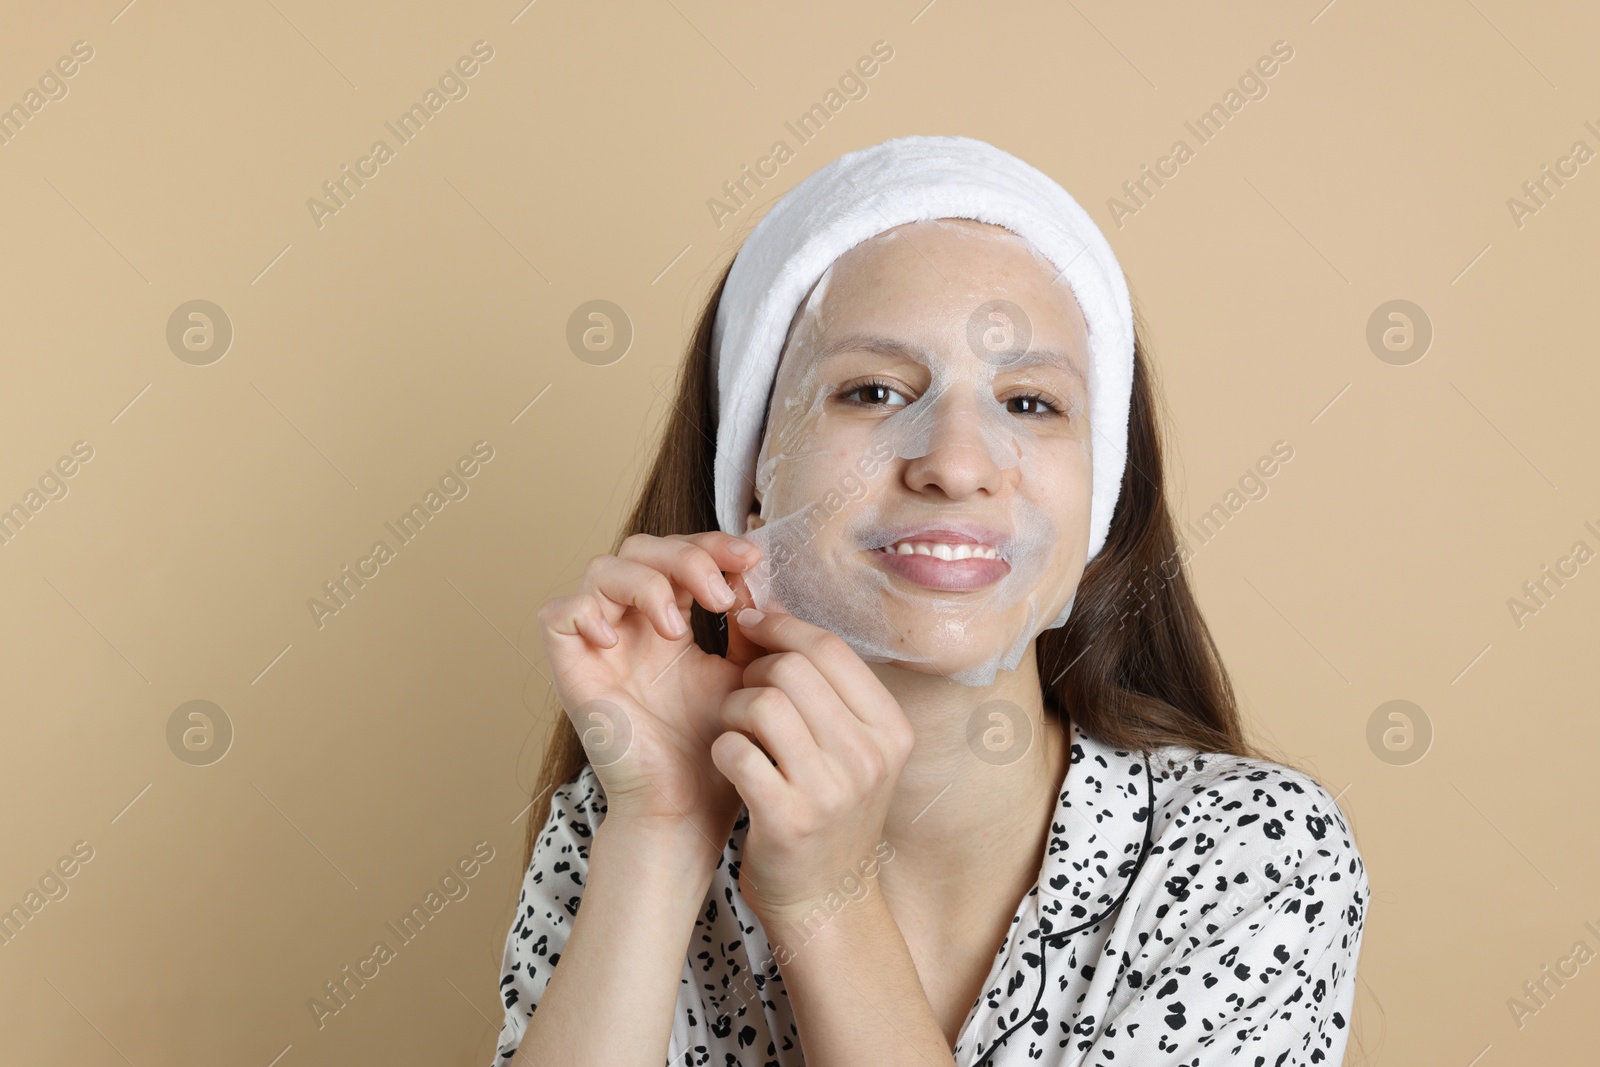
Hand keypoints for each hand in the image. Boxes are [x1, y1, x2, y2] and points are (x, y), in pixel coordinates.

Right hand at [537, 532, 769, 853]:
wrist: (688, 807)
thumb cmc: (715, 750)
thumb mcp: (745, 674)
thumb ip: (751, 625)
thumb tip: (759, 577)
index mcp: (670, 621)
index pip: (680, 553)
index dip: (713, 544)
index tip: (752, 560)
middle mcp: (630, 627)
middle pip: (640, 548)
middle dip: (685, 556)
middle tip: (721, 593)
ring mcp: (598, 647)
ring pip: (601, 569)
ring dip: (647, 584)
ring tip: (681, 630)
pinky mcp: (571, 672)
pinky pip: (557, 615)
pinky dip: (588, 612)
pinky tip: (623, 641)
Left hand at [709, 608, 916, 931]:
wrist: (827, 902)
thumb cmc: (831, 812)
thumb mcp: (854, 750)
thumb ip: (825, 689)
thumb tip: (770, 609)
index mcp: (891, 729)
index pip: (830, 648)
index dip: (782, 626)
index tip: (751, 625)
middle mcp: (869, 756)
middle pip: (792, 669)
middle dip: (753, 671)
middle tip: (744, 694)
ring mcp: (831, 790)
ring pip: (760, 704)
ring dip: (733, 709)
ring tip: (736, 730)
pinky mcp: (787, 819)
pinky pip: (735, 750)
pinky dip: (722, 749)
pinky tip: (731, 764)